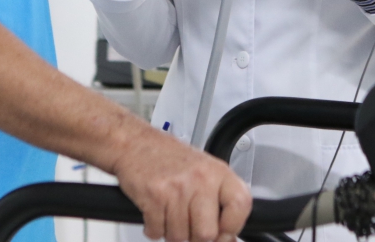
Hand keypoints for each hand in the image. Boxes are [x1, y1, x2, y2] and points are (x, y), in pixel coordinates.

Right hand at [113, 129, 251, 241]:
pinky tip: (155, 214)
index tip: (223, 232)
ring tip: (169, 214)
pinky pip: (157, 232)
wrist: (134, 142)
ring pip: (180, 237)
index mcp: (218, 172)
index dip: (232, 227)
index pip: (240, 205)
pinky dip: (154, 229)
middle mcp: (200, 179)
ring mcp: (177, 188)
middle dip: (195, 237)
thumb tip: (229, 238)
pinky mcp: (154, 196)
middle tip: (189, 226)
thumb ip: (218, 201)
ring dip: (172, 233)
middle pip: (207, 234)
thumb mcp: (203, 171)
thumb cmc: (168, 157)